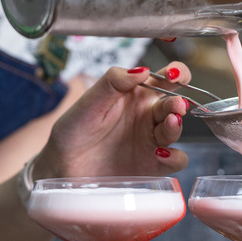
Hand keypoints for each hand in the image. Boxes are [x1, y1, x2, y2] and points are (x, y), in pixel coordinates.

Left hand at [34, 62, 191, 178]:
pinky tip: (160, 154)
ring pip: (176, 130)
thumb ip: (113, 82)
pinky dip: (174, 157)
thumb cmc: (74, 132)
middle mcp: (147, 117)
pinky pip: (176, 161)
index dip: (176, 73)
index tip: (175, 75)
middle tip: (176, 105)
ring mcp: (151, 141)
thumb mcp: (88, 102)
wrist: (63, 167)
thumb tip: (142, 70)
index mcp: (135, 96)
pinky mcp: (153, 165)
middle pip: (174, 105)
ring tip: (169, 124)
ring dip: (176, 126)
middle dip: (178, 103)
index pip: (163, 79)